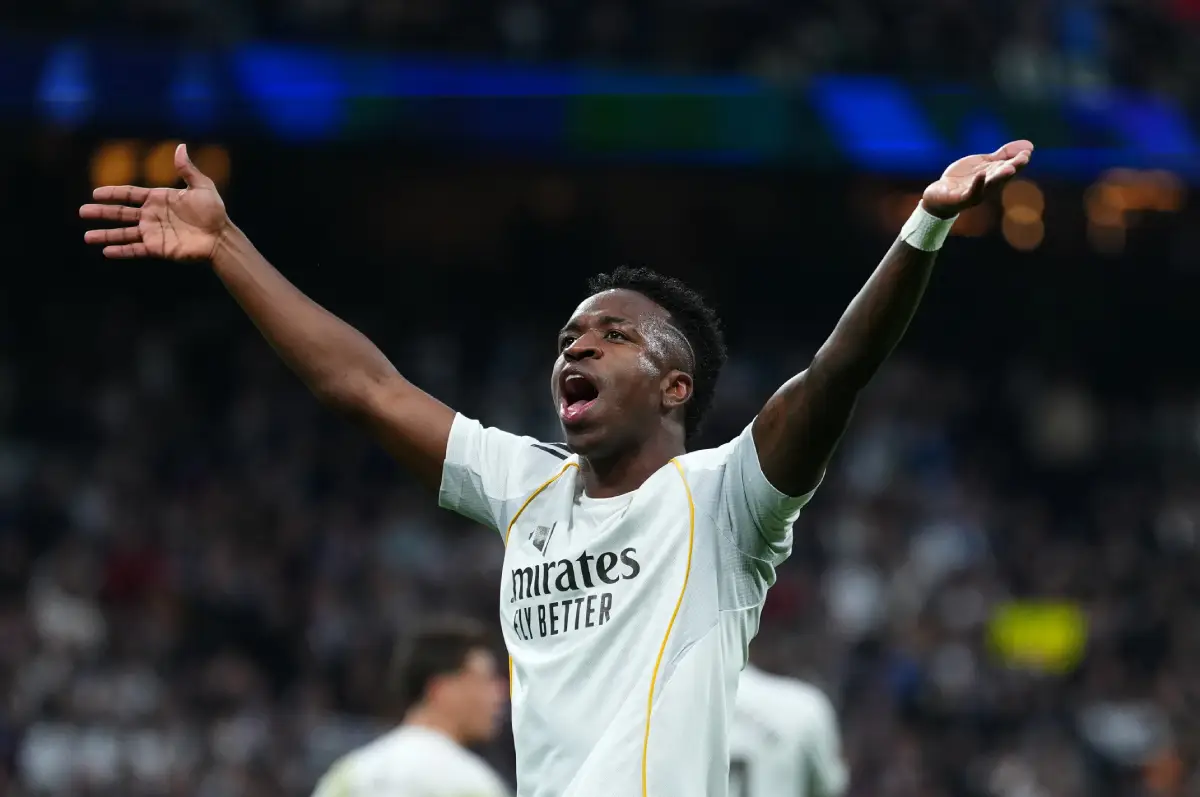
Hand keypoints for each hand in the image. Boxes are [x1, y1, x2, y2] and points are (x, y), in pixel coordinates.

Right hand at [80, 143, 229, 260]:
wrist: (221, 237)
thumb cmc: (214, 212)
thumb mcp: (202, 187)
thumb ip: (187, 169)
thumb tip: (180, 147)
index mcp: (159, 199)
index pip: (130, 194)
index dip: (113, 193)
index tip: (95, 193)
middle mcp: (152, 216)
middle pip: (121, 213)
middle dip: (101, 213)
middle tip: (82, 211)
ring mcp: (153, 233)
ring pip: (124, 233)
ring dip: (105, 235)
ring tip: (87, 237)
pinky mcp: (158, 248)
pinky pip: (135, 250)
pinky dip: (121, 251)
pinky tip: (106, 251)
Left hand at [922, 140, 1033, 217]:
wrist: (939, 195)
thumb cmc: (964, 179)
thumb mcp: (984, 163)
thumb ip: (1003, 155)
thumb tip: (1029, 145)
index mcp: (995, 176)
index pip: (1009, 168)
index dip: (1018, 161)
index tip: (1027, 152)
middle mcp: (988, 186)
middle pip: (1002, 177)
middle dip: (1013, 167)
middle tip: (1024, 159)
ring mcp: (975, 193)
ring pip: (990, 185)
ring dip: (1000, 177)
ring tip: (1009, 167)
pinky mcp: (961, 198)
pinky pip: (971, 193)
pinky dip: (977, 184)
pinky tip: (981, 174)